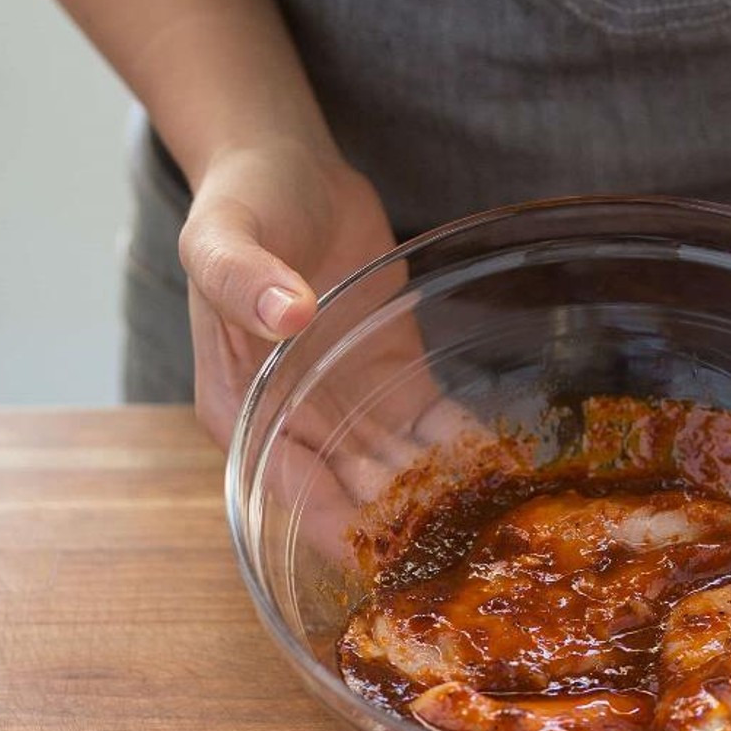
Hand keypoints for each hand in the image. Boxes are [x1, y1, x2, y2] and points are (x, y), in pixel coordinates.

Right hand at [179, 140, 483, 563]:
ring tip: (501, 534)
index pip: (292, 492)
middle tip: (469, 563)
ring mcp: (350, 406)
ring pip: (400, 470)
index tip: (388, 562)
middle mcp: (298, 425)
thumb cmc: (242, 205)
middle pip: (354, 495)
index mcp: (242, 414)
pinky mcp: (396, 380)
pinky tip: (508, 474)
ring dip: (443, 501)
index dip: (338, 529)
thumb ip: (243, 281)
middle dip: (406, 532)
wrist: (289, 167)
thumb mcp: (222, 239)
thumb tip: (285, 317)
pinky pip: (434, 428)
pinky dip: (465, 451)